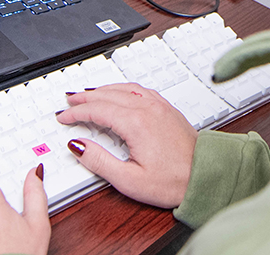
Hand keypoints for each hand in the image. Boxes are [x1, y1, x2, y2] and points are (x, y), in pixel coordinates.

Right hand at [57, 83, 197, 207]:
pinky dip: (121, 88)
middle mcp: (148, 109)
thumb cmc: (173, 181)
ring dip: (102, 89)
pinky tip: (118, 92)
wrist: (205, 175)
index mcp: (136, 123)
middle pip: (108, 95)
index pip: (97, 110)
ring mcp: (159, 106)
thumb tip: (78, 146)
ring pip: (124, 88)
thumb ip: (99, 161)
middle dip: (85, 97)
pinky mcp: (167, 109)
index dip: (76, 113)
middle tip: (69, 101)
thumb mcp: (129, 180)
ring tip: (87, 94)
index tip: (63, 117)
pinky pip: (139, 89)